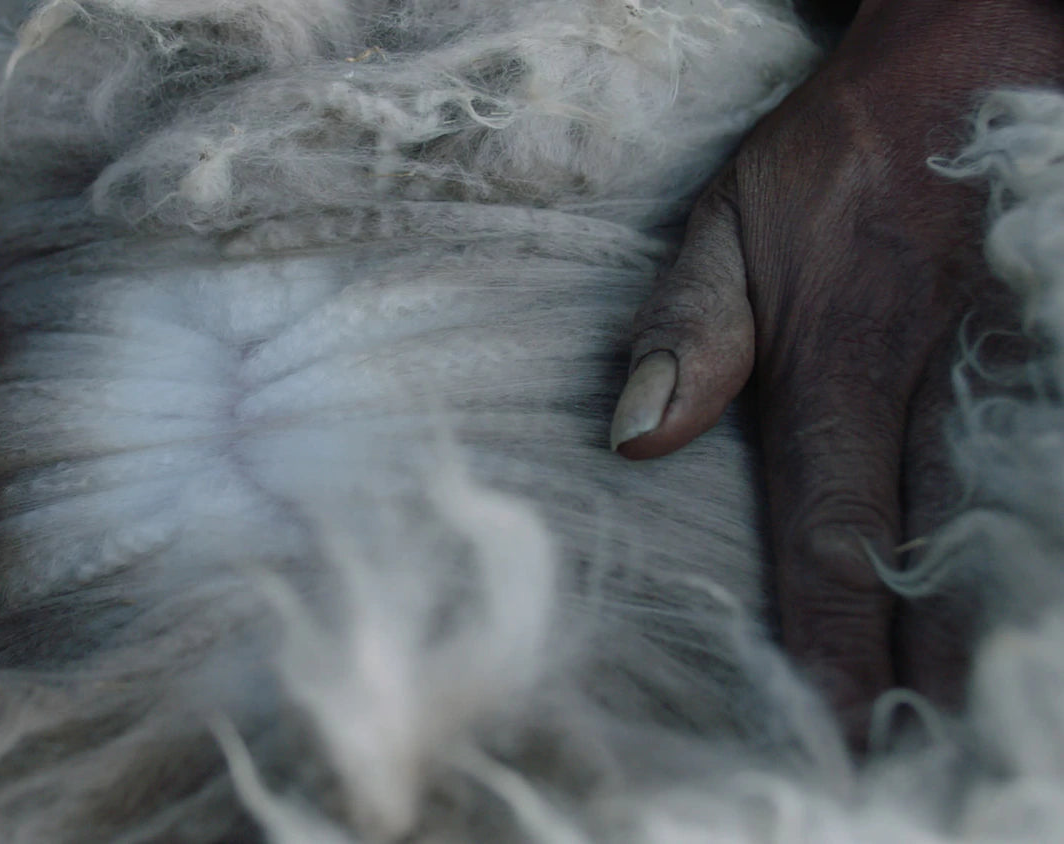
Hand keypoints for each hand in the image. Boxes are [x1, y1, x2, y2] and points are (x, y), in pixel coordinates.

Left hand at [609, 0, 1063, 736]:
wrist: (978, 46)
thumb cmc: (838, 153)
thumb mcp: (731, 219)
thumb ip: (686, 331)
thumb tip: (633, 442)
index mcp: (843, 364)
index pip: (831, 537)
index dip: (830, 647)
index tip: (829, 734)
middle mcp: (946, 381)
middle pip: (944, 559)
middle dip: (933, 676)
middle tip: (919, 767)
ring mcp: (1031, 366)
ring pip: (1027, 525)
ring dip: (1009, 632)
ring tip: (996, 731)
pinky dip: (1052, 540)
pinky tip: (1042, 617)